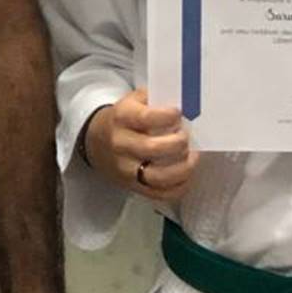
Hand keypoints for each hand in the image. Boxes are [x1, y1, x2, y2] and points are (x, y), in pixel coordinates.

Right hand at [84, 88, 199, 203]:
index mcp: (122, 118)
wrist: (99, 141)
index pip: (145, 118)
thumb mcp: (135, 100)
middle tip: (186, 136)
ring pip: (158, 176)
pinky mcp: (134, 187)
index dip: (167, 116)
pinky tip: (186, 175)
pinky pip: (160, 194)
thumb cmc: (126, 119)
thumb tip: (186, 103)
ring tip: (192, 156)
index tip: (179, 113)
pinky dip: (179, 187)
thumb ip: (156, 98)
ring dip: (183, 167)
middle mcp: (121, 145)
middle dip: (178, 142)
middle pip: (153, 149)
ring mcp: (126, 169)